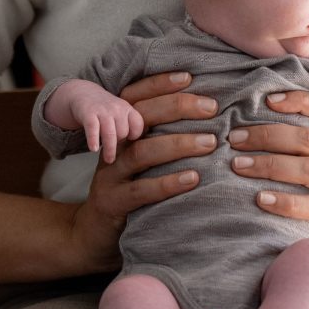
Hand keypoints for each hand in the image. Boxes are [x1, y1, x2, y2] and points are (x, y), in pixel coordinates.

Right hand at [52, 80, 143, 163]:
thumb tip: (137, 148)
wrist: (82, 93)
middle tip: (113, 148)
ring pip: (110, 133)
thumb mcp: (119, 113)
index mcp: (127, 109)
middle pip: (123, 132)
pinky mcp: (88, 113)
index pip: (137, 125)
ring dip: (110, 149)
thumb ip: (127, 126)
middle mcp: (117, 108)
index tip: (128, 142)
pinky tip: (94, 149)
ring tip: (109, 159)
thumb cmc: (104, 110)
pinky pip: (93, 128)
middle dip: (119, 143)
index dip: (134, 136)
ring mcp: (102, 110)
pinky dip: (93, 140)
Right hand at [69, 73, 218, 271]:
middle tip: (212, 107)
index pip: (136, 96)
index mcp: (121, 129)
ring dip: (178, 144)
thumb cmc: (135, 186)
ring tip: (211, 142)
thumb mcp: (146, 157)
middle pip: (140, 117)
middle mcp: (113, 146)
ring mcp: (109, 175)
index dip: (160, 83)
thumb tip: (212, 111)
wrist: (96, 232)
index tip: (191, 76)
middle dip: (177, 108)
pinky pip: (141, 190)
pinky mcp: (112, 203)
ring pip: (141, 152)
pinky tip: (194, 178)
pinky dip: (168, 182)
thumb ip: (165, 133)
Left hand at [229, 91, 308, 283]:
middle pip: (307, 138)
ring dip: (269, 164)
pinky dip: (286, 201)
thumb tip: (258, 150)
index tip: (267, 99)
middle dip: (267, 135)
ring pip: (308, 168)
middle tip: (234, 140)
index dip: (298, 100)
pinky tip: (261, 200)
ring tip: (238, 166)